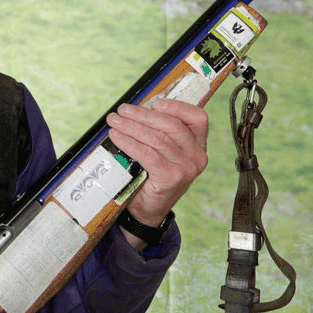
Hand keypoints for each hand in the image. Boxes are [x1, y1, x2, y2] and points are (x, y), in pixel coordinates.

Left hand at [106, 98, 208, 243]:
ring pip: (158, 138)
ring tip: (114, 121)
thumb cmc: (153, 175)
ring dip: (132, 127)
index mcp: (198, 144)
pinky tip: (117, 137)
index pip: (197, 118)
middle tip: (122, 110)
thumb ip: (158, 132)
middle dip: (143, 115)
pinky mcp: (171, 178)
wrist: (149, 209)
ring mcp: (186, 168)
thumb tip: (135, 109)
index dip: (177, 106)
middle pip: (172, 126)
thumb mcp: (162, 152)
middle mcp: (196, 156)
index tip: (155, 103)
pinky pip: (148, 154)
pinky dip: (129, 143)